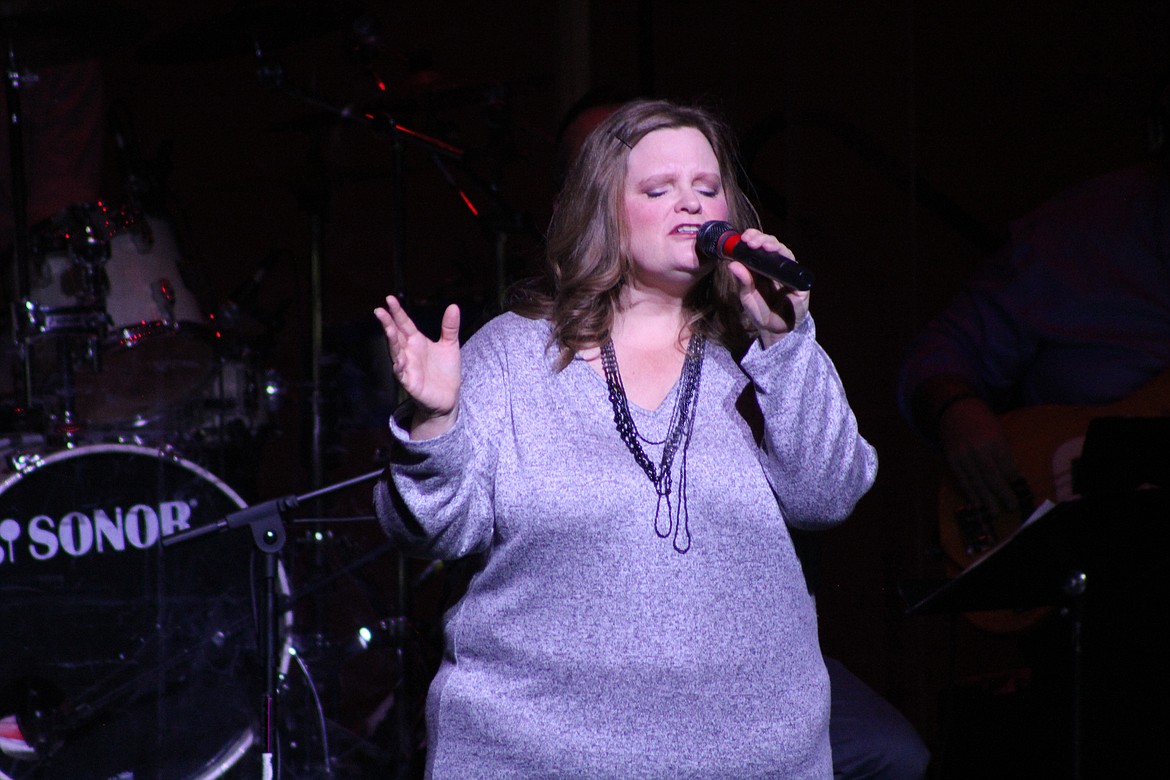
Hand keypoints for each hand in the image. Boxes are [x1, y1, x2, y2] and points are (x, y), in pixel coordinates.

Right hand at [374, 296, 461, 438]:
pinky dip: (399, 365)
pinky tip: (398, 359)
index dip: (397, 312)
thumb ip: (449, 327)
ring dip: (391, 341)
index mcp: (417, 341)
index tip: (390, 299)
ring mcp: (407, 367)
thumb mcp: (450, 345)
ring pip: (396, 352)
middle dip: (388, 323)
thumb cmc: (446, 371)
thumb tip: (453, 306)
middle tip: (379, 310)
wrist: (448, 398)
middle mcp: (409, 352)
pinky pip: (402, 373)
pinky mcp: (409, 382)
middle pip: (396, 335)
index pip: (404, 324)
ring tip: (388, 329)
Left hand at [723, 228, 809, 347]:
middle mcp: (775, 266)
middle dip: (761, 239)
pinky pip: (795, 269)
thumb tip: (732, 264)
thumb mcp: (747, 298)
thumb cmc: (761, 312)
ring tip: (765, 246)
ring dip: (775, 246)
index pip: (757, 246)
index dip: (752, 238)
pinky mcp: (799, 282)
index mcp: (761, 267)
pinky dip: (788, 262)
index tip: (744, 238)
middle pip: (771, 245)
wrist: (776, 330)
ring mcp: (788, 273)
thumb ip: (742, 282)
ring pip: (784, 252)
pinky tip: (780, 259)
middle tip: (751, 240)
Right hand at [937, 396, 1024, 514]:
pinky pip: (961, 479)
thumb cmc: (981, 418)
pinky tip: (976, 503)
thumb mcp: (998, 430)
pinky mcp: (952, 459)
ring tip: (994, 511)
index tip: (1021, 491)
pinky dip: (969, 492)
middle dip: (1002, 493)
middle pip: (992, 475)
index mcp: (994, 439)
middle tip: (1011, 506)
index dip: (1013, 479)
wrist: (954, 408)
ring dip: (986, 497)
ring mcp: (963, 455)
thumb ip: (1003, 451)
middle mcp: (978, 449)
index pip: (1006, 464)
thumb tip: (1012, 475)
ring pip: (976, 480)